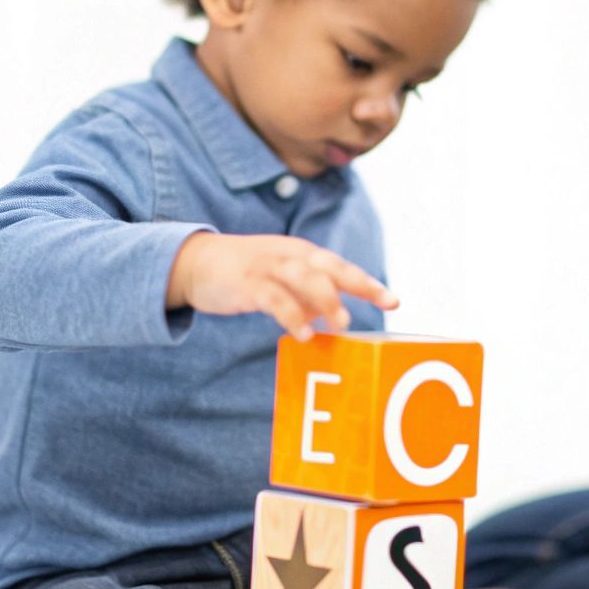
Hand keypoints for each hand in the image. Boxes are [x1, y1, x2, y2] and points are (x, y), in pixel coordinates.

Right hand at [165, 233, 397, 338]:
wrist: (194, 262)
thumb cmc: (246, 273)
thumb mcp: (281, 279)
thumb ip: (306, 296)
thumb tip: (333, 317)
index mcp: (302, 254)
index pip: (341, 267)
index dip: (368, 283)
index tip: (394, 302)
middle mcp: (290, 255)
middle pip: (331, 267)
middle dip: (360, 284)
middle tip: (385, 304)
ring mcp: (269, 267)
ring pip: (305, 278)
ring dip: (326, 300)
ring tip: (341, 324)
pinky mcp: (248, 283)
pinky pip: (274, 299)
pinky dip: (291, 316)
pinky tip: (303, 334)